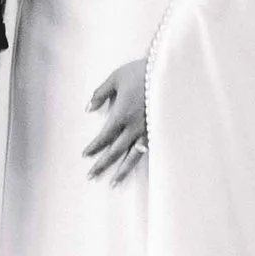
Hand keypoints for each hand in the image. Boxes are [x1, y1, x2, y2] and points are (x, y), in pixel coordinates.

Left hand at [84, 59, 148, 180]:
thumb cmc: (140, 72)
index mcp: (121, 114)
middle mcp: (133, 127)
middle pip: (115, 151)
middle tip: (91, 175)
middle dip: (102, 164)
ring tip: (113, 183)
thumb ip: (100, 93)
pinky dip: (139, 160)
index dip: (94, 147)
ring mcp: (147, 131)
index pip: (104, 137)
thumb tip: (88, 108)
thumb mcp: (116, 77)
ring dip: (121, 171)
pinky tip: (135, 167)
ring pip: (132, 156)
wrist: (169, 72)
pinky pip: (147, 150)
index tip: (85, 155)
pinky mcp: (158, 131)